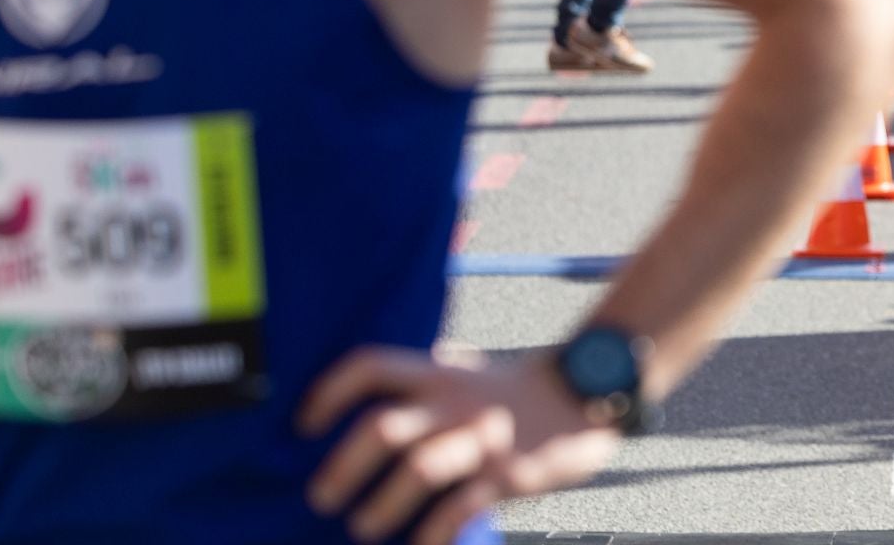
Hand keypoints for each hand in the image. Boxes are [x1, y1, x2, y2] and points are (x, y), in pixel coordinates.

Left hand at [302, 345, 620, 544]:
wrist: (588, 386)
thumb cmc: (520, 385)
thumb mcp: (471, 366)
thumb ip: (432, 371)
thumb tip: (387, 380)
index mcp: (440, 373)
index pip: (371, 367)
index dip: (329, 392)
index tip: (304, 424)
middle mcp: (455, 402)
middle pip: (383, 428)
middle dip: (343, 466)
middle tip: (321, 497)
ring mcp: (482, 438)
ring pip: (418, 469)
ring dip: (381, 505)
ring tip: (364, 527)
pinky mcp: (509, 473)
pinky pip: (461, 507)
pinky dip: (433, 533)